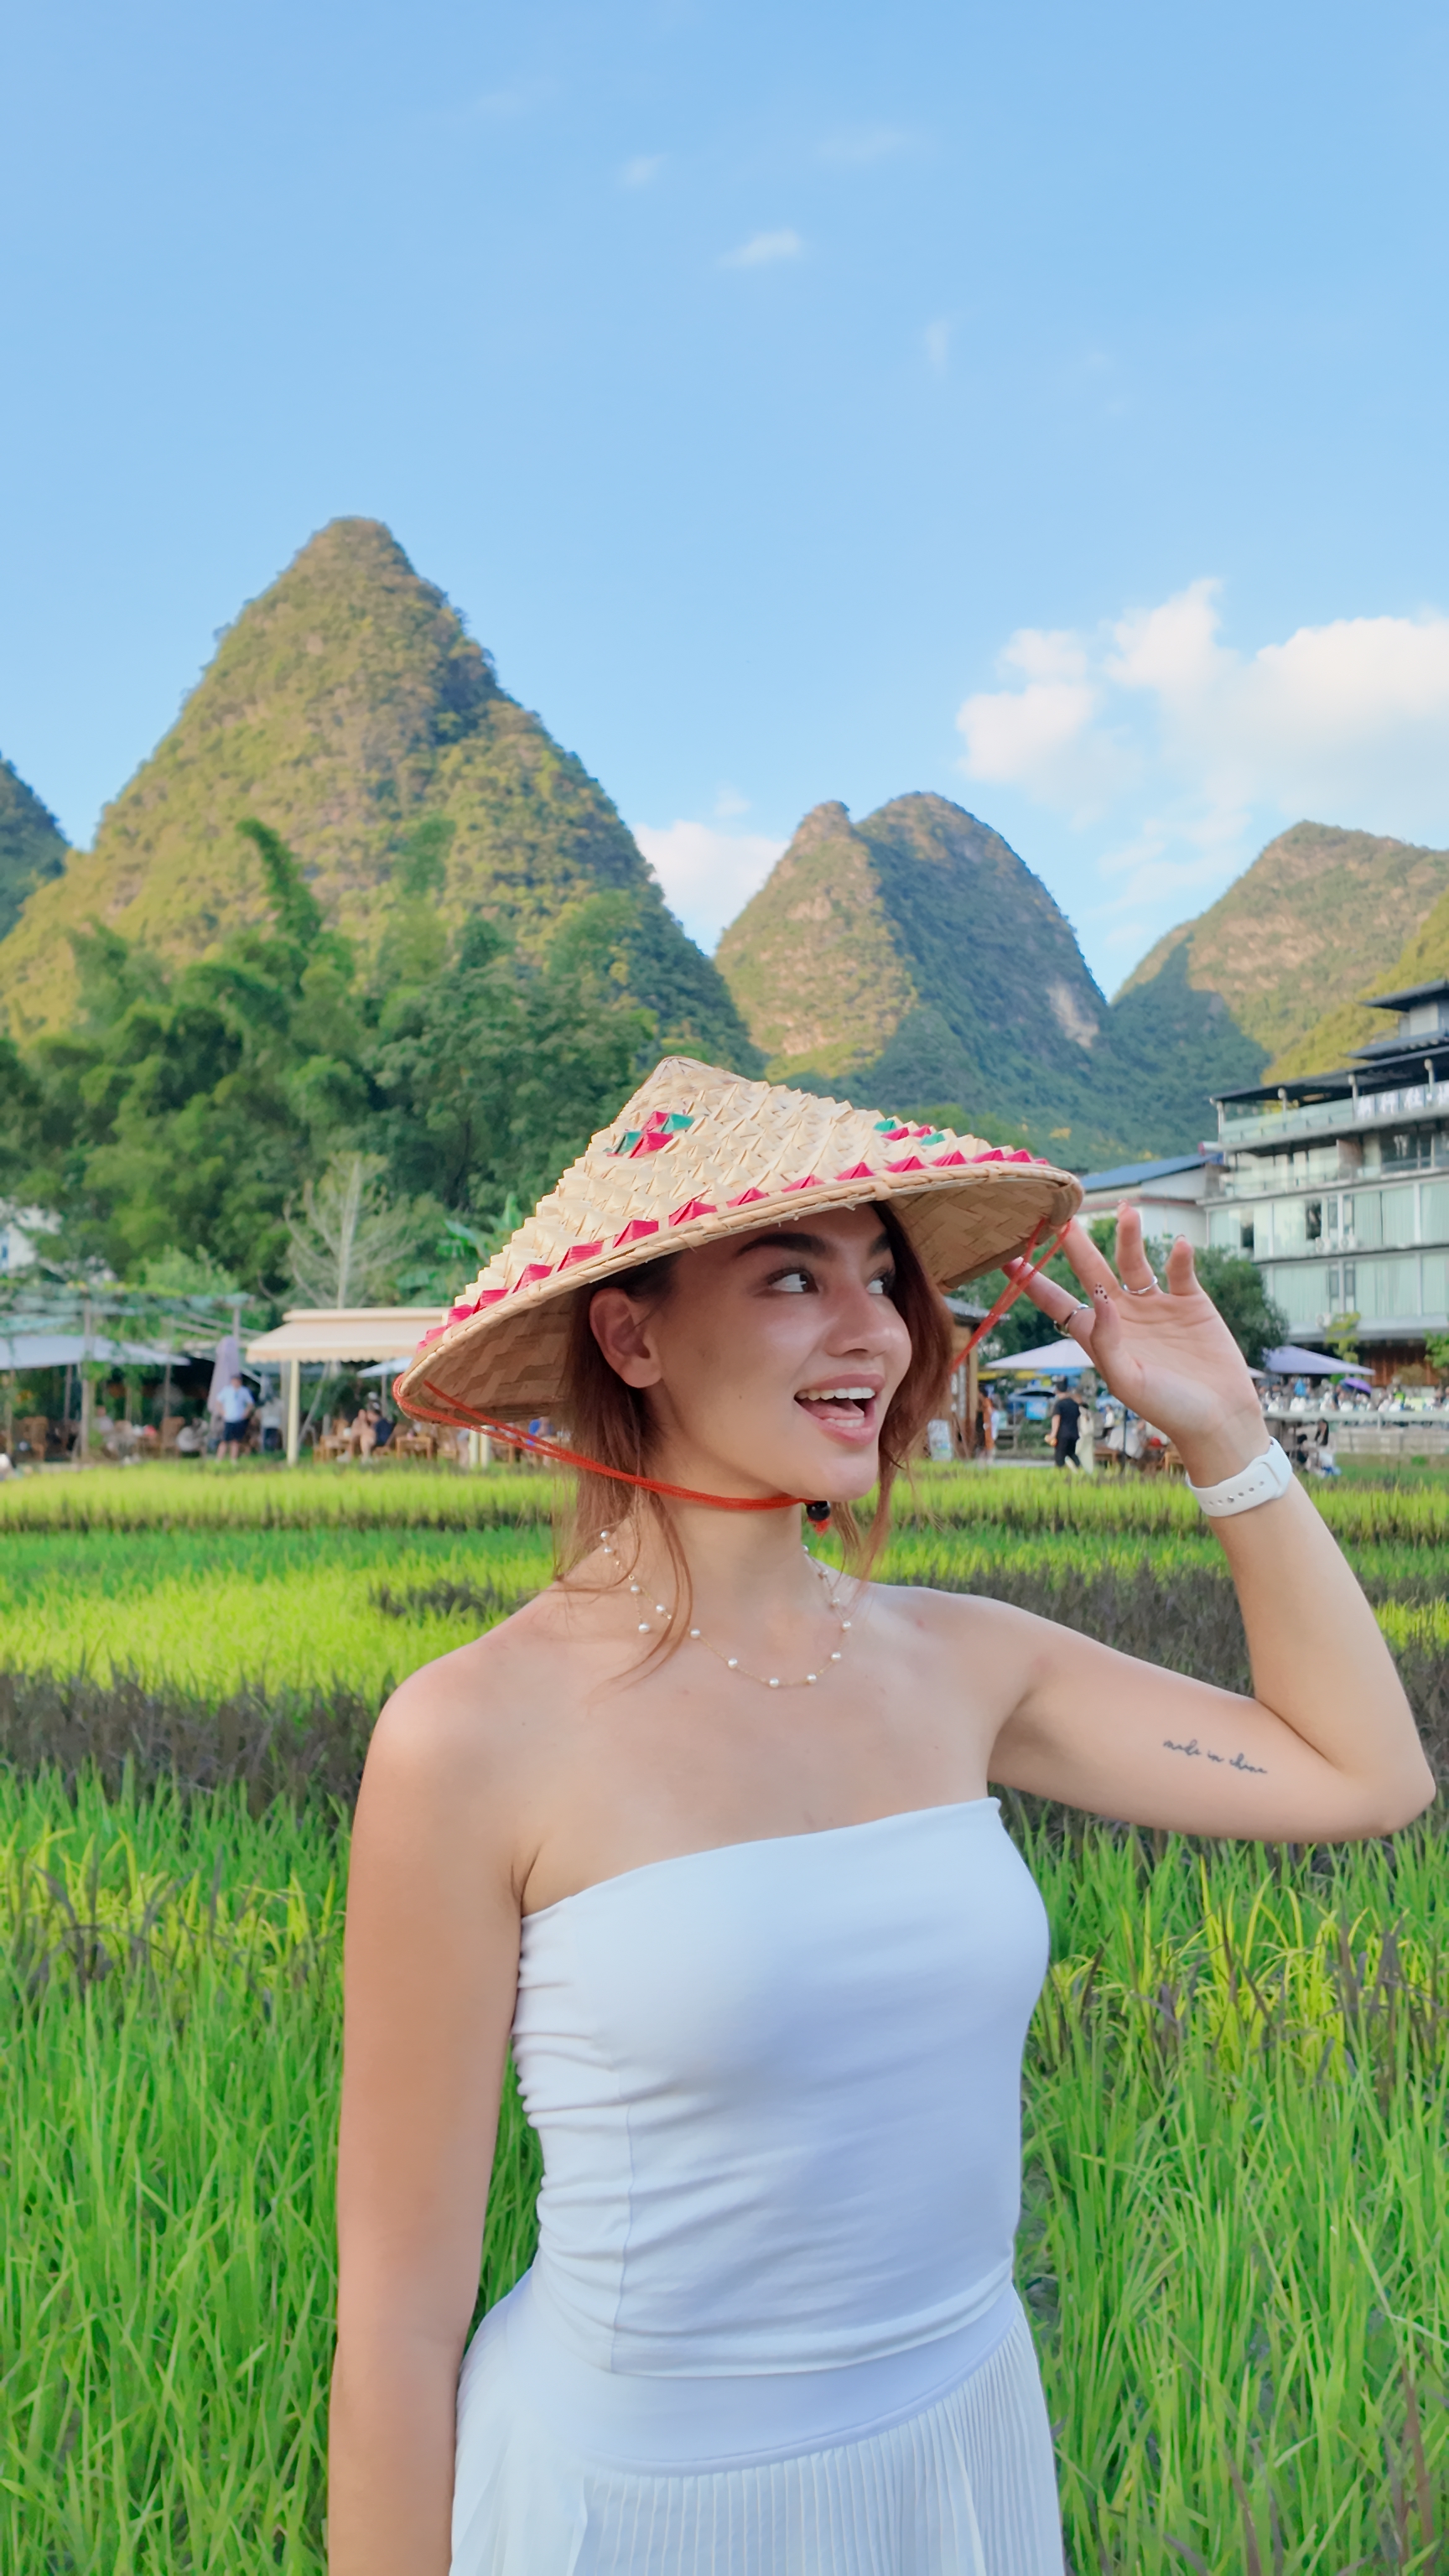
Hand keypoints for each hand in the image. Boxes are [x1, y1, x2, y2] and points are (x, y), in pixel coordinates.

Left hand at [1003, 1207, 1266, 1483]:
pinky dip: (1179, 1257)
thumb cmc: (1168, 1409)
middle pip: (1092, 1270)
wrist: (1220, 1419)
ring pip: (1135, 1261)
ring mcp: (1156, 1305)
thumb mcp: (1128, 1382)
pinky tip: (1179, 1245)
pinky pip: (1180, 1271)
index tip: (1007, 1256)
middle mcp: (1123, 1315)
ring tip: (1127, 1212)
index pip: (1056, 1302)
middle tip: (1062, 1212)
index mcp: (1098, 1335)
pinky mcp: (1191, 1302)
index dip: (1032, 1281)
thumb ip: (1107, 1341)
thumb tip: (1099, 1297)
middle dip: (1077, 1243)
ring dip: (1130, 1237)